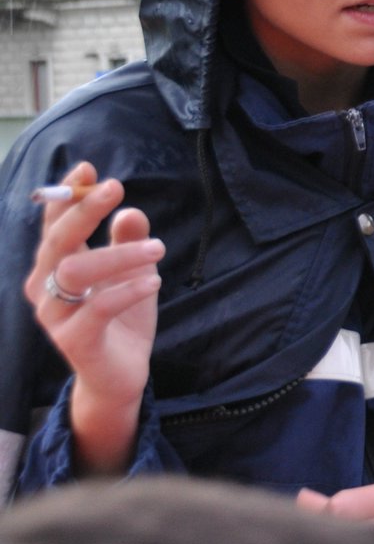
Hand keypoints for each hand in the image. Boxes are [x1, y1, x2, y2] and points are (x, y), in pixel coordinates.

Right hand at [23, 163, 163, 472]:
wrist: (121, 375)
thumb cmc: (122, 318)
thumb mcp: (133, 274)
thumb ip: (129, 243)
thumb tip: (131, 212)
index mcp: (55, 266)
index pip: (53, 224)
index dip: (65, 195)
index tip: (87, 168)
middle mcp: (45, 288)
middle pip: (57, 241)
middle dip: (84, 210)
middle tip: (116, 187)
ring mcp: (55, 316)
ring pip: (75, 273)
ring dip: (117, 254)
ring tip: (157, 248)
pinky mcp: (74, 342)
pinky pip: (96, 310)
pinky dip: (125, 291)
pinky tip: (153, 280)